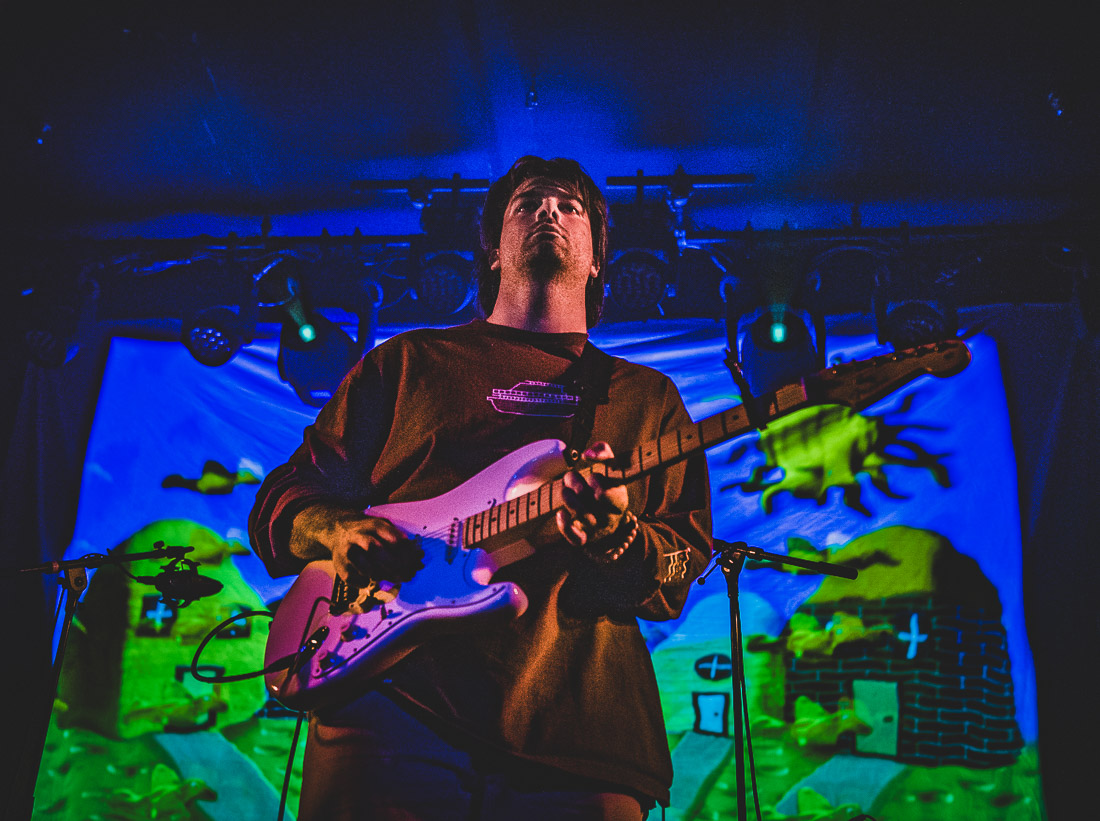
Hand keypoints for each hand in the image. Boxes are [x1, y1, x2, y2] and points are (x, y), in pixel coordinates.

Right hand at [292, 505, 422, 586]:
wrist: (338, 529)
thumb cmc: (369, 532)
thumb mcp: (384, 528)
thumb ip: (401, 541)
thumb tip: (419, 560)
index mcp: (375, 525)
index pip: (394, 540)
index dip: (408, 555)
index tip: (416, 565)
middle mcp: (360, 536)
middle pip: (377, 551)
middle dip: (395, 566)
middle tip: (407, 576)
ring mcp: (348, 551)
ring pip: (366, 567)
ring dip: (382, 575)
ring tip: (391, 577)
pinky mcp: (340, 565)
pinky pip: (355, 578)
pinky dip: (366, 582)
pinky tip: (372, 579)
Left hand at [555, 442, 629, 547]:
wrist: (611, 522)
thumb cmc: (608, 488)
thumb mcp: (612, 469)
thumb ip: (604, 452)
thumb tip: (587, 454)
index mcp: (619, 499)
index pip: (605, 491)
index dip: (594, 480)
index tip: (592, 475)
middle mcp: (609, 517)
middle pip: (585, 497)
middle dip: (574, 481)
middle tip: (572, 477)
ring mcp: (597, 529)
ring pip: (578, 513)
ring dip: (566, 496)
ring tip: (565, 489)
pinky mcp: (584, 539)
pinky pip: (574, 537)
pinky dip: (565, 524)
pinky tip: (561, 513)